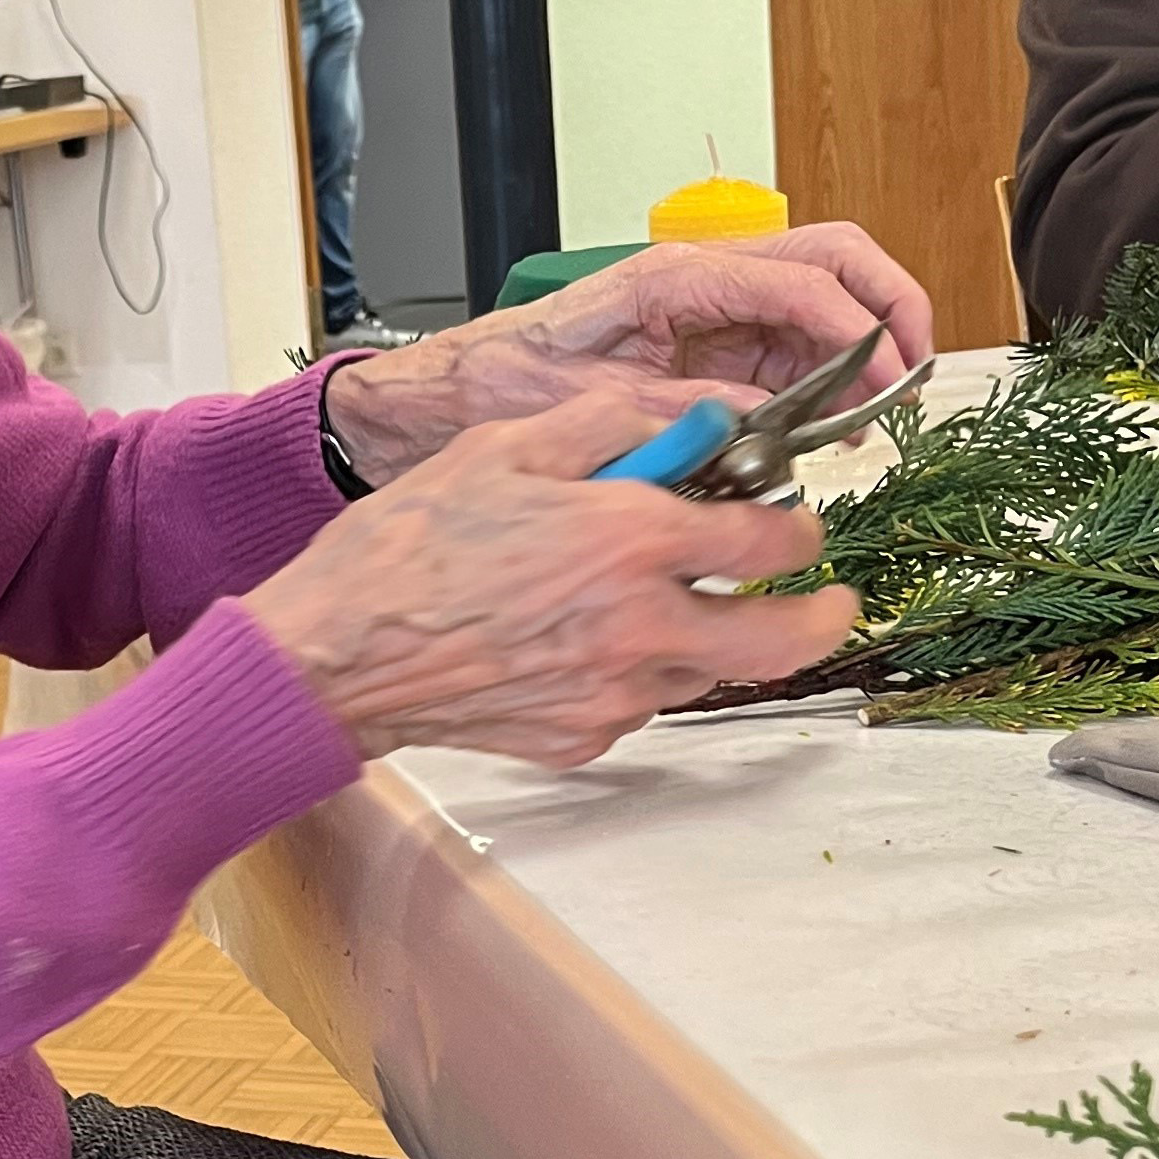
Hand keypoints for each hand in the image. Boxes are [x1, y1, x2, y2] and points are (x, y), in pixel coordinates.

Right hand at [248, 381, 861, 768]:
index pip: (770, 541)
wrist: (333, 657)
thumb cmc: (405, 551)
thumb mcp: (507, 447)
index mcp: (631, 543)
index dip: (796, 526)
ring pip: (708, 670)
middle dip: (821, 614)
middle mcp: (640, 627)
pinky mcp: (582, 737)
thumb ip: (615, 425)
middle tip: (824, 600)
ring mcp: (615, 694)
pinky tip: (580, 640)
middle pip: (784, 637)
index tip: (789, 522)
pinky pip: (639, 703)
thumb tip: (690, 420)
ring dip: (708, 637)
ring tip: (661, 604)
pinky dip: (633, 671)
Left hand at [323, 224, 935, 484]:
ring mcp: (712, 308)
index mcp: (674, 277)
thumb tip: (760, 423)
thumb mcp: (592, 402)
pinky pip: (791, 348)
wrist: (452, 391)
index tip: (885, 380)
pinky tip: (830, 430)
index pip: (800, 280)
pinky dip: (827, 381)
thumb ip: (684, 407)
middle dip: (889, 309)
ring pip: (824, 303)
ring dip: (863, 350)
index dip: (857, 330)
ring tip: (877, 416)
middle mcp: (701, 279)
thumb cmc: (504, 380)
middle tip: (913, 376)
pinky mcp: (711, 343)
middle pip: (834, 262)